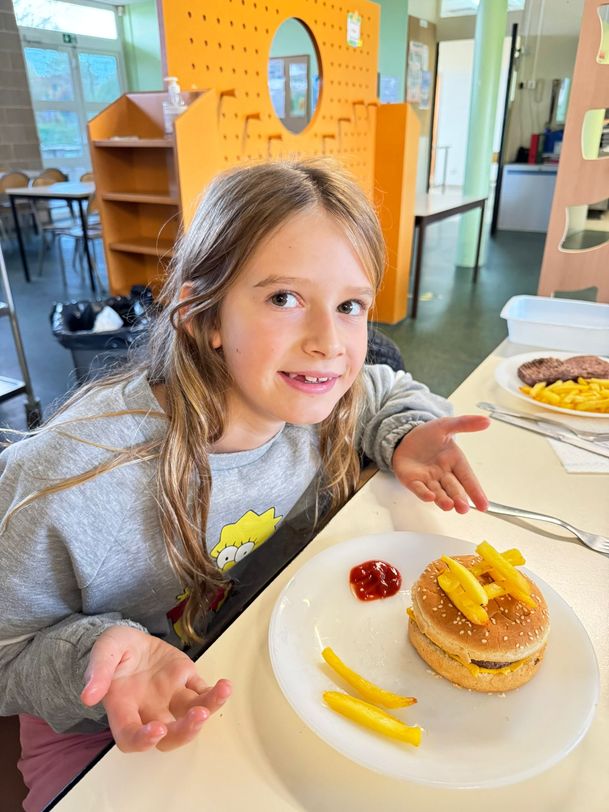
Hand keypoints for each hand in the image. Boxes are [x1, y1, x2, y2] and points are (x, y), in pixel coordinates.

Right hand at [81, 626, 231, 752]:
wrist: (130, 640)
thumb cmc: (113, 651)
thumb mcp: (102, 652)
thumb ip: (98, 671)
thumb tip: (89, 695)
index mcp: (123, 707)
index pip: (129, 736)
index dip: (142, 740)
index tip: (155, 730)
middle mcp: (149, 709)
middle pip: (167, 736)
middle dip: (183, 731)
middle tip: (196, 717)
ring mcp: (170, 696)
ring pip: (190, 714)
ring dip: (207, 710)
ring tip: (221, 693)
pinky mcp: (187, 681)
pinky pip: (203, 692)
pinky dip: (215, 693)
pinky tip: (225, 686)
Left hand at [392, 415, 488, 513]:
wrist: (404, 436)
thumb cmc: (428, 435)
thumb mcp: (446, 425)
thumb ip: (465, 423)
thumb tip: (486, 420)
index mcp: (455, 462)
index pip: (468, 478)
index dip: (476, 492)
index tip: (484, 506)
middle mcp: (443, 474)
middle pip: (454, 489)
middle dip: (460, 499)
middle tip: (464, 508)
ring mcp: (428, 479)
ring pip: (438, 492)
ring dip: (444, 500)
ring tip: (449, 506)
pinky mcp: (412, 480)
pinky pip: (419, 488)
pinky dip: (424, 493)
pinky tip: (429, 497)